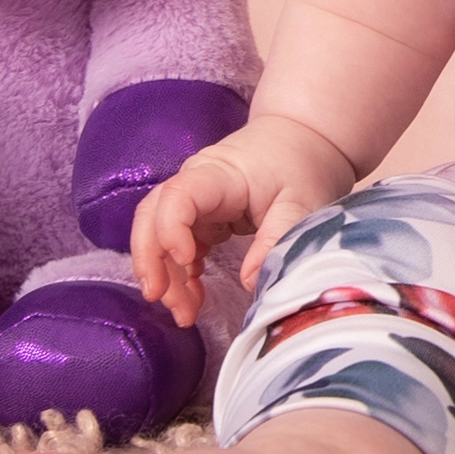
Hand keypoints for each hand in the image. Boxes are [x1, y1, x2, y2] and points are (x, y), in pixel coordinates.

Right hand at [128, 114, 357, 325]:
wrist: (303, 140)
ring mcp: (195, 201)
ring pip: (158, 235)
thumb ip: (276, 239)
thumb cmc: (302, 165)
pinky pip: (178, 247)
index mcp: (219, 173)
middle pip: (152, 216)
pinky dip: (180, 274)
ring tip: (184, 313)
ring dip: (164, 275)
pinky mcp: (202, 218)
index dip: (170, 229)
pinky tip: (193, 298)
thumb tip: (250, 283)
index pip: (177, 195)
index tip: (188, 261)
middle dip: (151, 261)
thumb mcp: (301, 202)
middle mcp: (196, 183)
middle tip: (165, 301)